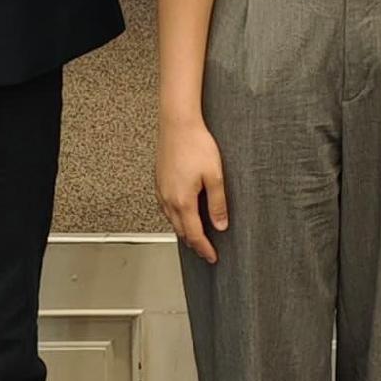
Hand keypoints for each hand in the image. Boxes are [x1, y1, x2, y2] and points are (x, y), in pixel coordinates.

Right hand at [157, 112, 229, 262]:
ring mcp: (161, 190)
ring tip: (196, 235)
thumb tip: (220, 225)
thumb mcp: (214, 176)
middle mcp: (168, 199)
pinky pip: (166, 207)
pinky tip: (183, 213)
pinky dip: (176, 216)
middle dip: (194, 243)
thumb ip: (217, 203)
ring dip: (184, 230)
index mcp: (183, 201)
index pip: (194, 234)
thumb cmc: (196, 144)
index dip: (204, 249)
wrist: (177, 123)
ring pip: (172, 220)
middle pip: (181, 230)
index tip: (212, 257)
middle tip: (206, 250)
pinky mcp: (159, 181)